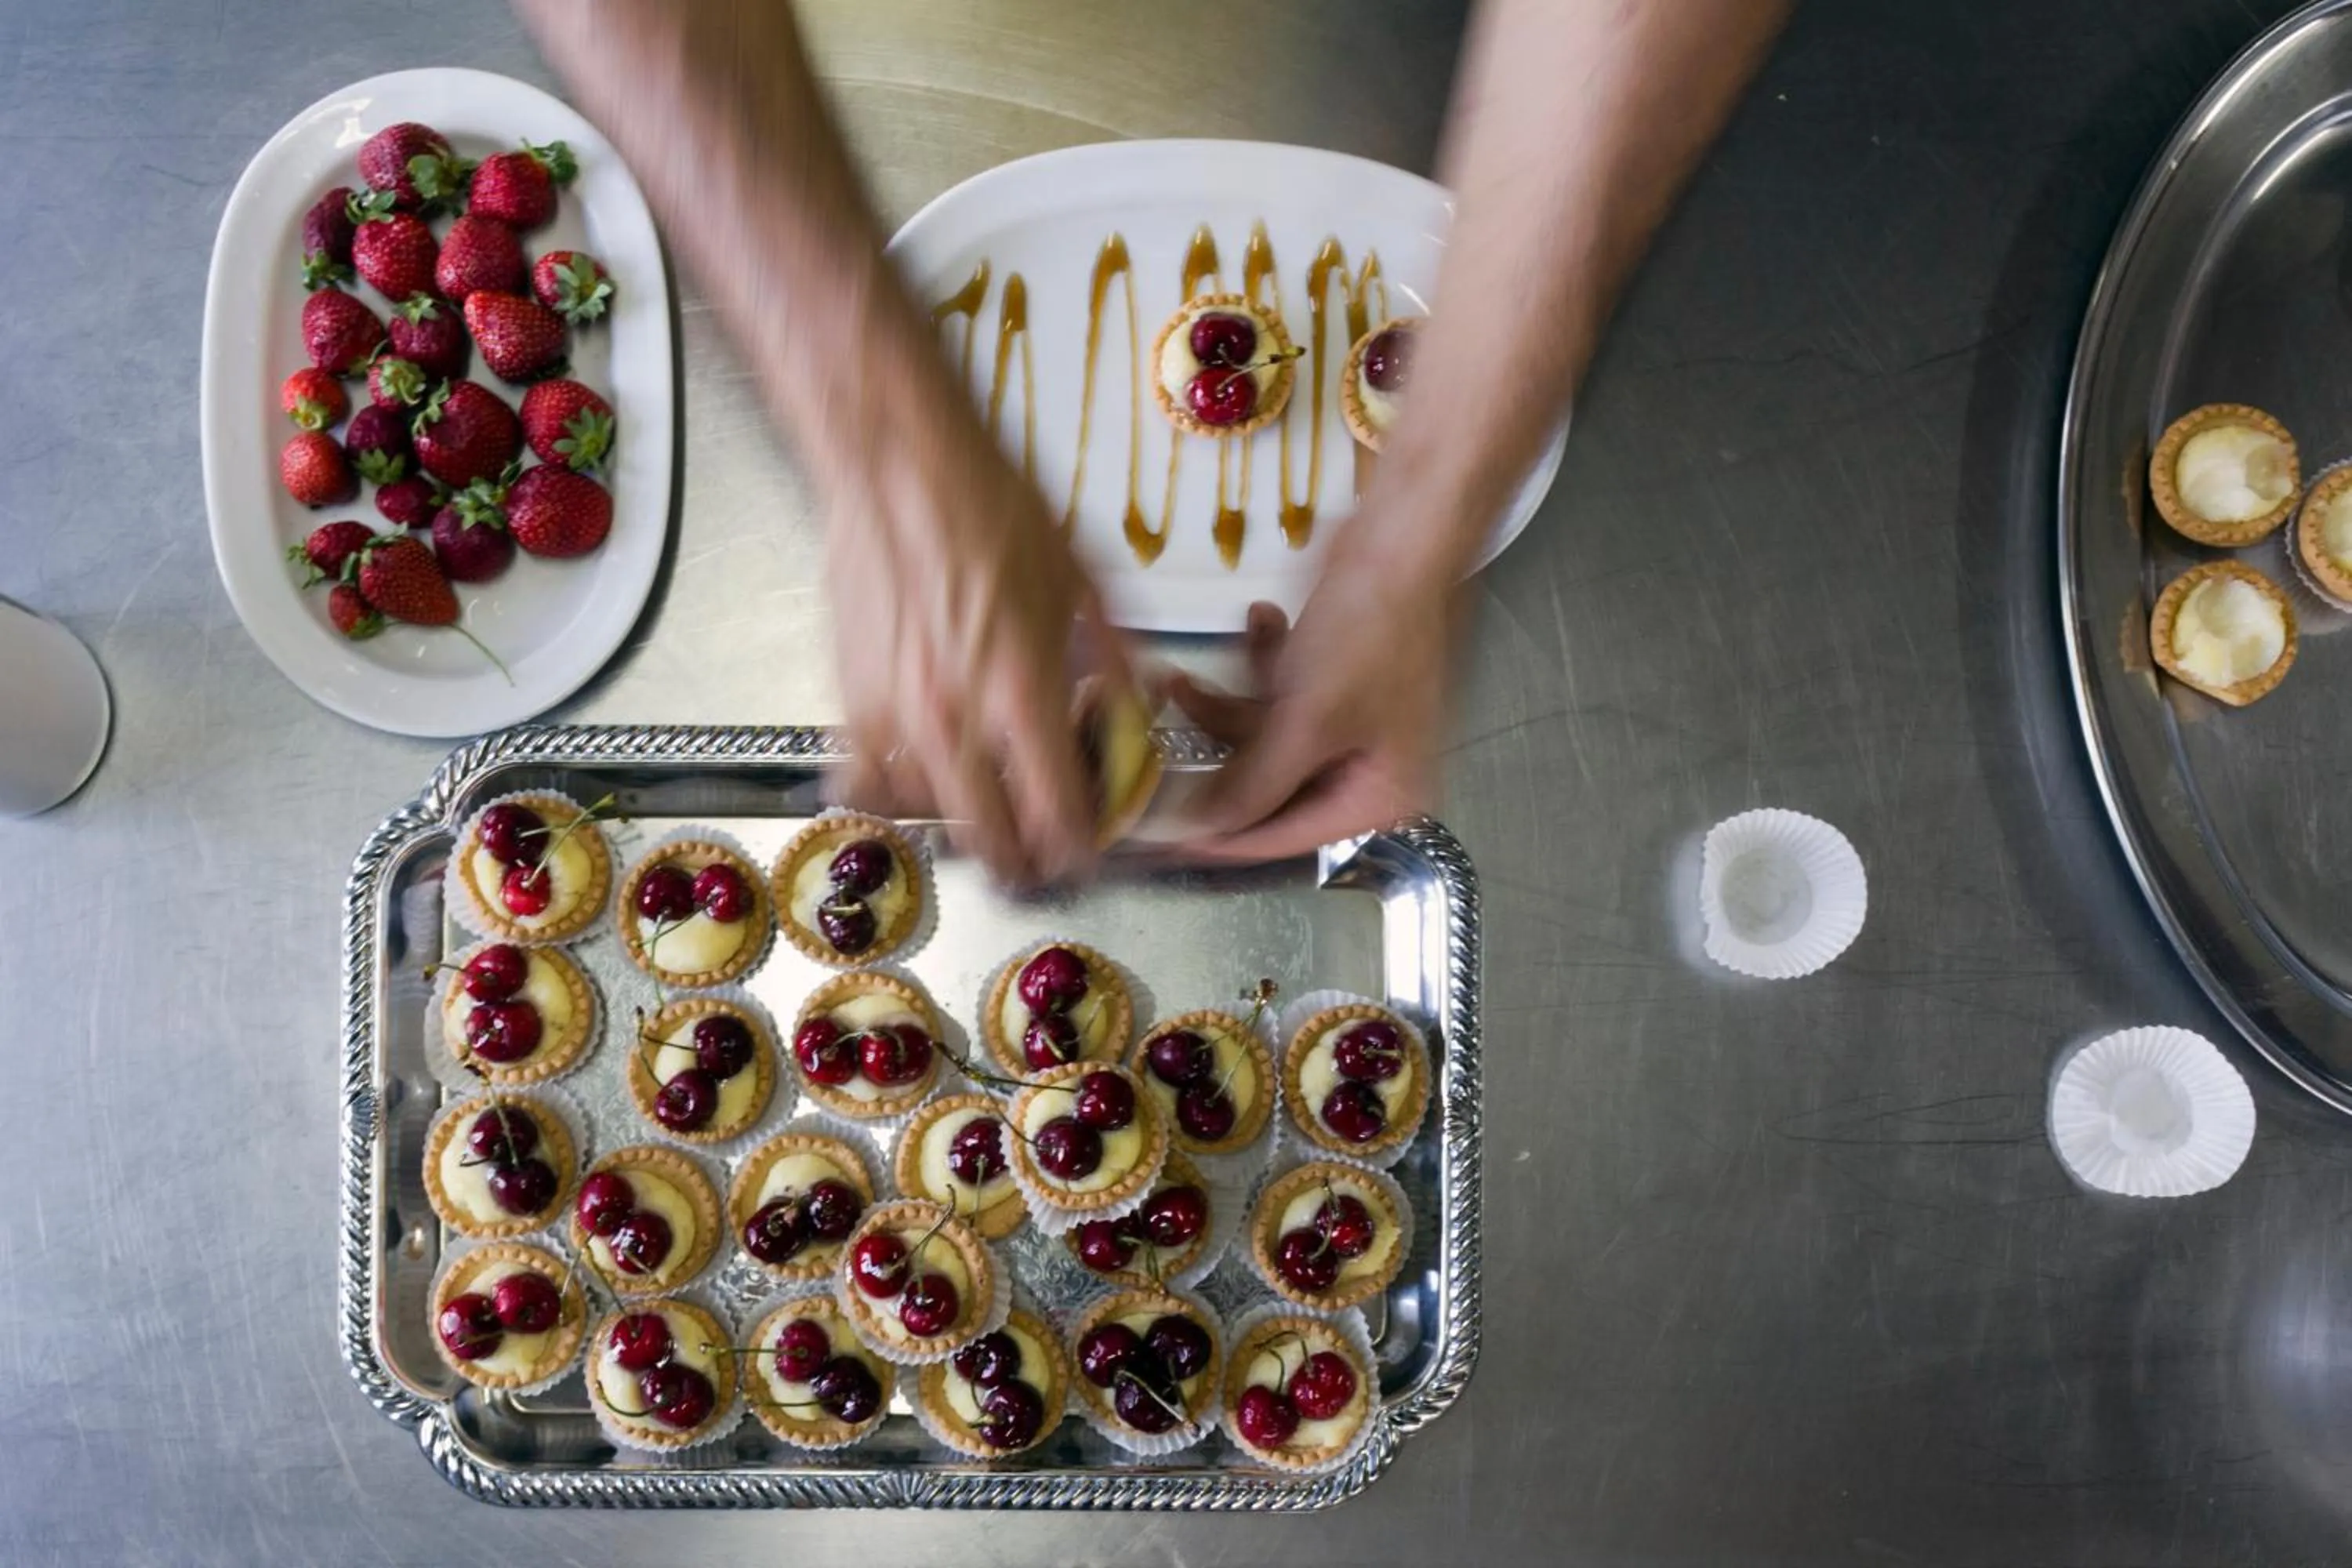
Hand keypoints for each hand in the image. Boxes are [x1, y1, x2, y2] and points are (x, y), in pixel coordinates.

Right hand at [826, 393, 1120, 885]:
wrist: (899, 464)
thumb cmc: (993, 506)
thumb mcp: (1085, 582)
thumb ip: (1116, 665)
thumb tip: (1136, 721)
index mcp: (1025, 690)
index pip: (1059, 818)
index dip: (1081, 849)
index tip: (1088, 847)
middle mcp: (957, 717)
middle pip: (994, 843)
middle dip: (1027, 860)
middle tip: (1042, 848)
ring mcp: (896, 715)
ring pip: (933, 822)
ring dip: (966, 825)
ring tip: (988, 805)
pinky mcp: (849, 701)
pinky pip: (866, 787)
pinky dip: (895, 797)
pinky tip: (919, 780)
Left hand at [1171, 525, 1461, 861]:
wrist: (1401, 535)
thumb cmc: (1370, 633)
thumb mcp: (1306, 723)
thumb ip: (1252, 786)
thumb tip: (1200, 830)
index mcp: (1382, 796)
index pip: (1287, 837)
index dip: (1223, 837)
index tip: (1161, 839)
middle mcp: (1368, 769)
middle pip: (1271, 790)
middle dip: (1218, 757)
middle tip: (1153, 759)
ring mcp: (1347, 723)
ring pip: (1263, 739)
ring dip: (1225, 705)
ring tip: (1182, 680)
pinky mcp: (1329, 681)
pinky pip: (1277, 697)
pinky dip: (1260, 665)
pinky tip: (1259, 619)